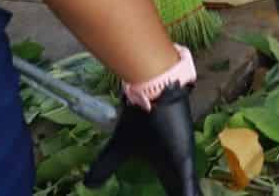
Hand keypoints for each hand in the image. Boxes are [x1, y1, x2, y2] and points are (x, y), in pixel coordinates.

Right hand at [84, 82, 199, 195]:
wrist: (154, 93)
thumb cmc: (140, 119)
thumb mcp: (118, 150)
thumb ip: (105, 168)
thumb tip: (88, 184)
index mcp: (169, 170)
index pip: (176, 193)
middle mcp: (181, 171)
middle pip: (184, 193)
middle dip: (185, 195)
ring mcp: (185, 167)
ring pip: (189, 194)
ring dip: (188, 194)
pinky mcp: (184, 162)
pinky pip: (189, 190)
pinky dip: (190, 195)